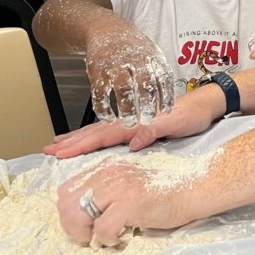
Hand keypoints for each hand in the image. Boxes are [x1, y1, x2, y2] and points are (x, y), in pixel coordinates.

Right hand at [45, 91, 219, 158]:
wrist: (206, 102)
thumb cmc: (193, 113)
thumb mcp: (177, 123)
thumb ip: (155, 130)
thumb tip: (133, 142)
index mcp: (137, 121)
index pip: (104, 134)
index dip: (82, 144)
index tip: (61, 152)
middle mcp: (131, 121)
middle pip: (95, 132)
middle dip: (72, 142)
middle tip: (49, 150)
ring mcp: (133, 122)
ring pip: (99, 130)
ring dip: (78, 138)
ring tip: (58, 144)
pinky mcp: (138, 124)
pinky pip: (109, 131)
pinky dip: (93, 135)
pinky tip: (85, 139)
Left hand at [57, 161, 192, 246]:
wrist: (191, 190)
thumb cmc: (160, 192)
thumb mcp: (126, 184)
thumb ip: (104, 190)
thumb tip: (78, 213)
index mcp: (105, 167)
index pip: (65, 190)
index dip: (69, 213)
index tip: (85, 224)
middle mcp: (108, 173)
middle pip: (65, 202)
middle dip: (73, 225)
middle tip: (91, 235)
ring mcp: (119, 187)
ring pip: (77, 214)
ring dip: (86, 233)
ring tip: (103, 236)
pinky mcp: (131, 202)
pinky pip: (102, 228)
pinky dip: (107, 239)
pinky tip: (120, 236)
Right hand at [85, 31, 175, 126]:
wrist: (107, 29)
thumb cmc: (133, 47)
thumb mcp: (151, 53)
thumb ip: (159, 73)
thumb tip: (169, 98)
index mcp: (151, 57)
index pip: (163, 77)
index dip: (166, 95)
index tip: (167, 111)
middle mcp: (135, 60)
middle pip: (145, 83)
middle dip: (148, 104)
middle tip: (149, 120)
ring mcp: (115, 65)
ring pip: (123, 89)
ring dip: (127, 108)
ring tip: (130, 122)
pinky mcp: (98, 72)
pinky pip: (100, 93)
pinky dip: (104, 108)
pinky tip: (109, 118)